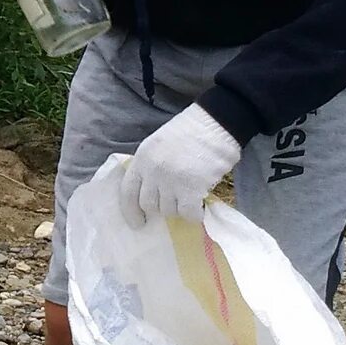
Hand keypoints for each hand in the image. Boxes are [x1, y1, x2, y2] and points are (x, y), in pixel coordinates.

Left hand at [120, 105, 240, 224]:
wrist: (217, 121)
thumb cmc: (191, 130)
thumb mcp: (159, 144)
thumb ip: (151, 166)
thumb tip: (153, 192)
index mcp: (142, 158)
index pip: (128, 192)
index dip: (130, 211)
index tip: (138, 223)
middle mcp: (152, 171)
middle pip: (149, 204)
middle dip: (161, 207)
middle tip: (176, 201)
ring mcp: (171, 181)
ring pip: (169, 211)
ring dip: (180, 208)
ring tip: (191, 196)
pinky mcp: (191, 189)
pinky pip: (188, 213)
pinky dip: (195, 214)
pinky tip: (201, 207)